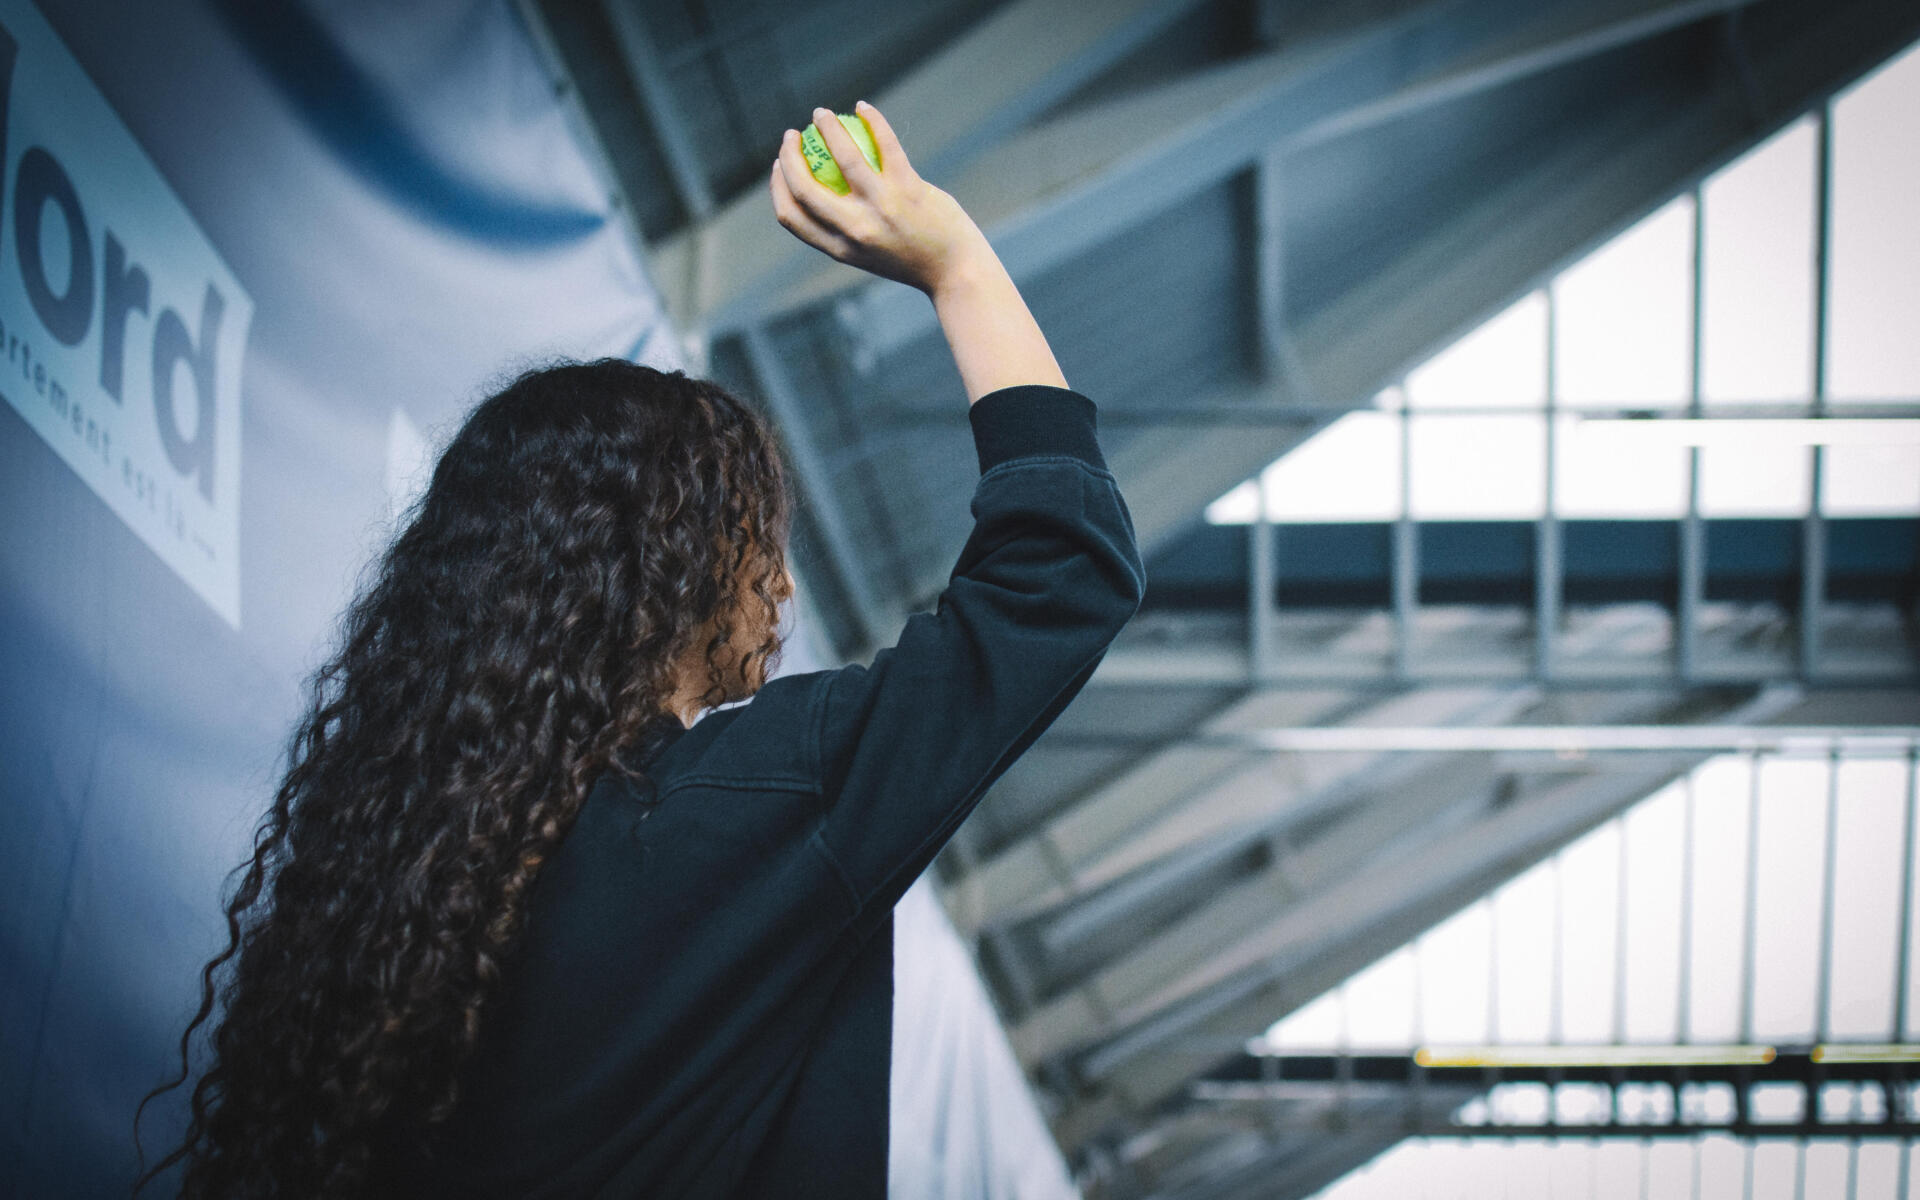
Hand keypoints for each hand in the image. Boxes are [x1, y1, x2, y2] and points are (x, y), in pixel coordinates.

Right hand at [769, 101, 991, 296]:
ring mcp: (882, 208)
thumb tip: (819, 197)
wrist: (956, 271)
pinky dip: (872, 119)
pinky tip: (864, 107)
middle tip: (791, 136)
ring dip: (826, 127)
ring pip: (843, 156)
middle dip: (788, 155)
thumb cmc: (912, 259)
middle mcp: (856, 230)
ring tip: (821, 114)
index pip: (792, 216)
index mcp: (840, 249)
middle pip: (804, 188)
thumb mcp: (870, 253)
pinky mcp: (908, 189)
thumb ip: (845, 230)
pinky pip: (885, 143)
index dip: (777, 187)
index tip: (779, 167)